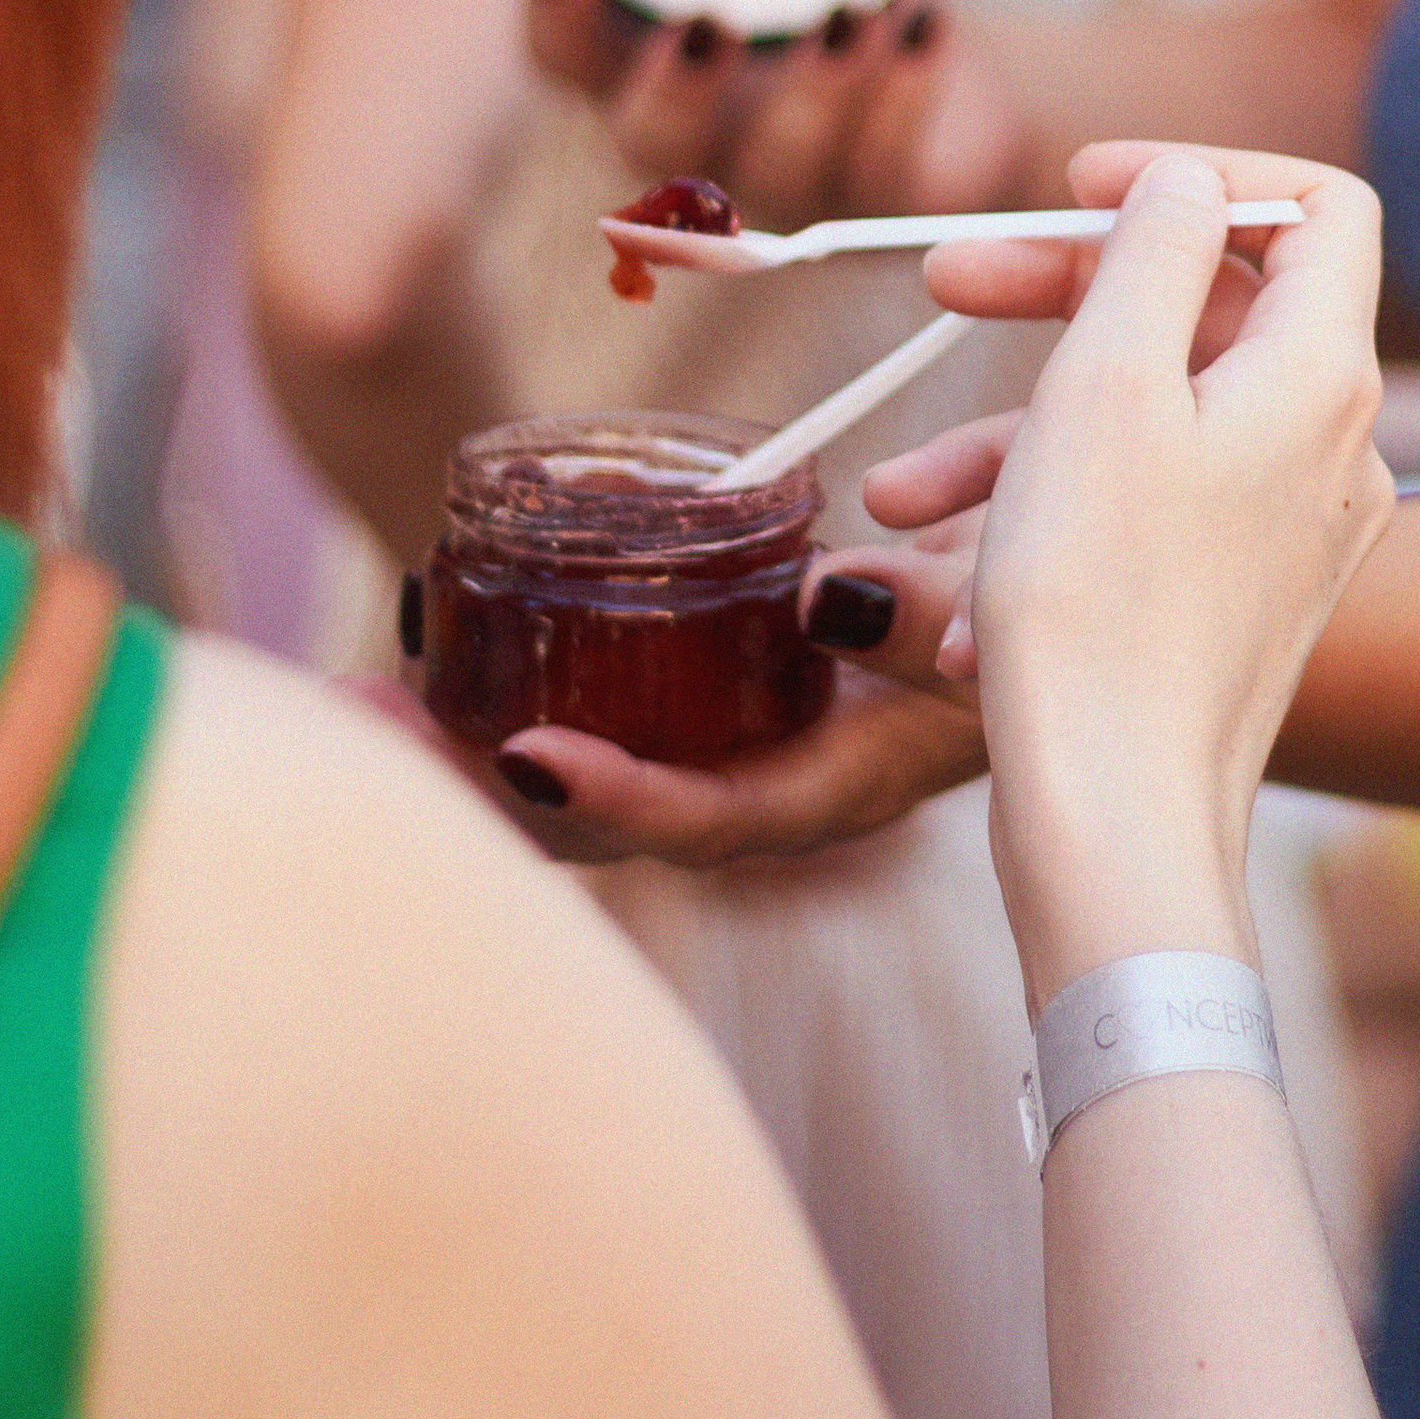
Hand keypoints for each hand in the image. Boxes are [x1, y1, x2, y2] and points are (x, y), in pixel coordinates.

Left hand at [392, 493, 993, 871]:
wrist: (1068, 617)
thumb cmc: (1048, 602)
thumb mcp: (1013, 600)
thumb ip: (933, 613)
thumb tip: (827, 599)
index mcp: (845, 779)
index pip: (719, 817)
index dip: (623, 801)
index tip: (526, 762)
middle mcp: (777, 784)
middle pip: (611, 818)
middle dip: (481, 783)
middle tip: (358, 721)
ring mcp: (743, 749)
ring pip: (586, 773)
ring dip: (467, 746)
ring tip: (351, 702)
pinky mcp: (722, 703)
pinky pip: (600, 723)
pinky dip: (515, 699)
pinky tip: (436, 668)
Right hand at [527, 0, 1027, 230]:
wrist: (936, 63)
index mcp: (646, 64)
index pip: (565, 56)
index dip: (554, 9)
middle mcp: (701, 138)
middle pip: (651, 138)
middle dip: (676, 85)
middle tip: (712, 20)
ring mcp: (788, 181)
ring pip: (784, 162)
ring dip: (819, 84)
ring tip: (860, 9)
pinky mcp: (879, 198)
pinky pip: (885, 168)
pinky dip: (906, 93)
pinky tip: (928, 26)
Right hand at [928, 144, 1392, 1007]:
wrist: (1119, 827)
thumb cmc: (1102, 603)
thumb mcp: (1107, 382)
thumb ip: (1155, 251)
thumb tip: (1189, 183)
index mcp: (1324, 375)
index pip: (1315, 208)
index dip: (1199, 175)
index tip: (1081, 187)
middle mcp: (1335, 448)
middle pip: (1208, 309)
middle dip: (1061, 296)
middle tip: (940, 285)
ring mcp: (1292, 532)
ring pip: (1152, 425)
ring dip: (1016, 437)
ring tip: (897, 497)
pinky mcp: (1241, 604)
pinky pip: (1146, 517)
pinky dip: (1049, 523)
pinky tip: (951, 602)